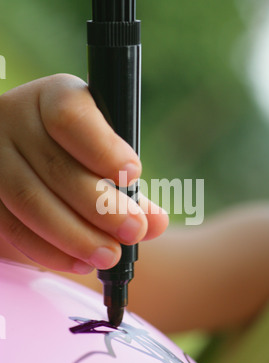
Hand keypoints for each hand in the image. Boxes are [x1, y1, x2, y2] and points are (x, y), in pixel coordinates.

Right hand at [0, 74, 168, 273]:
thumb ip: (128, 185)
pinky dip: (49, 251)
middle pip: (55, 168)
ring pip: (30, 200)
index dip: (103, 149)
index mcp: (52, 97)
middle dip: (99, 207)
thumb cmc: (76, 149)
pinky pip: (13, 227)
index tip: (134, 174)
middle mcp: (16, 121)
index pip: (70, 117)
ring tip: (110, 255)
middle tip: (133, 231)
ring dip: (75, 236)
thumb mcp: (100, 149)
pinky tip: (80, 261)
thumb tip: (156, 222)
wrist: (28, 153)